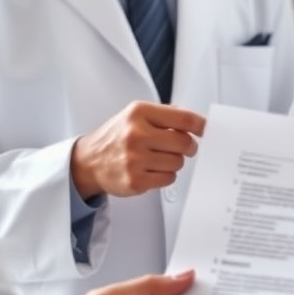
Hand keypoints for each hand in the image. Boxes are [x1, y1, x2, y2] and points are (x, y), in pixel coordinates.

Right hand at [71, 101, 205, 199]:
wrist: (89, 161)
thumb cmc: (116, 137)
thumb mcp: (135, 114)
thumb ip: (165, 114)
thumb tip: (195, 121)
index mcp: (139, 113)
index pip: (183, 118)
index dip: (200, 125)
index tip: (204, 129)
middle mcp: (136, 134)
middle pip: (184, 142)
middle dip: (188, 146)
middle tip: (183, 147)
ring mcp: (135, 159)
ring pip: (178, 162)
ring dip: (174, 161)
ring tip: (159, 158)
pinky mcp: (135, 181)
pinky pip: (168, 178)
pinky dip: (165, 175)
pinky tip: (152, 169)